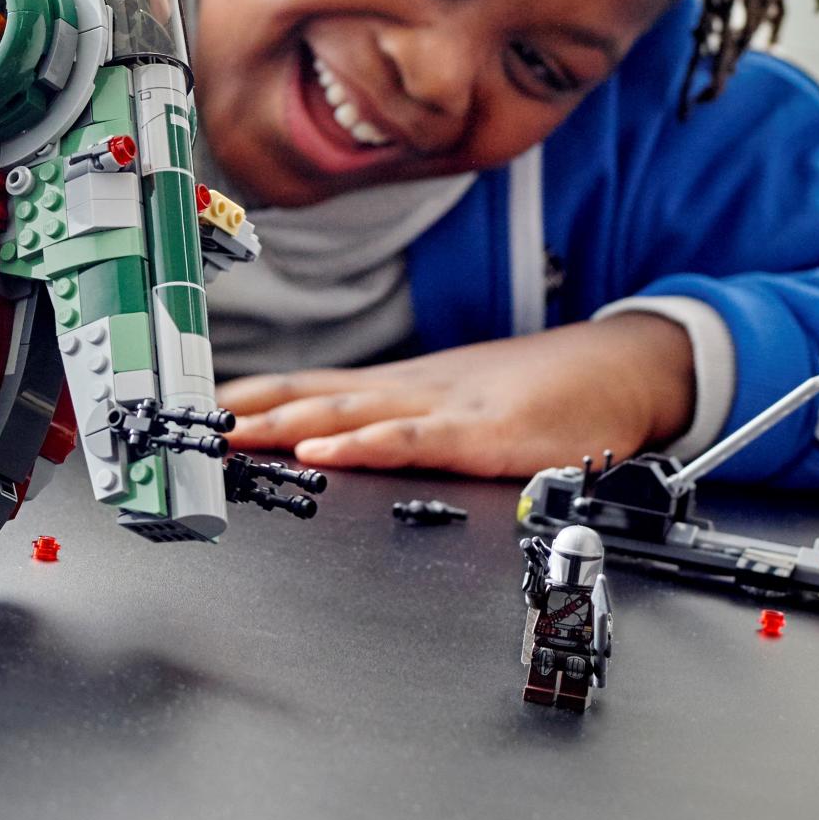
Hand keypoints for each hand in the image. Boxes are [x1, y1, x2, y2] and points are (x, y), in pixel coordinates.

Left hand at [217, 314, 695, 476]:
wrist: (622, 369)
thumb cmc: (546, 393)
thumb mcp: (463, 403)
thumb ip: (411, 423)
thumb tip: (354, 439)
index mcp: (406, 387)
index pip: (316, 385)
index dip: (259, 394)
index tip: (203, 405)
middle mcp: (413, 390)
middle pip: (317, 395)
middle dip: (253, 411)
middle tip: (195, 426)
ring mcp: (446, 408)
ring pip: (352, 412)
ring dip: (289, 421)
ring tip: (237, 433)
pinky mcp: (484, 435)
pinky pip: (415, 441)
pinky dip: (366, 444)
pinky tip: (327, 450)